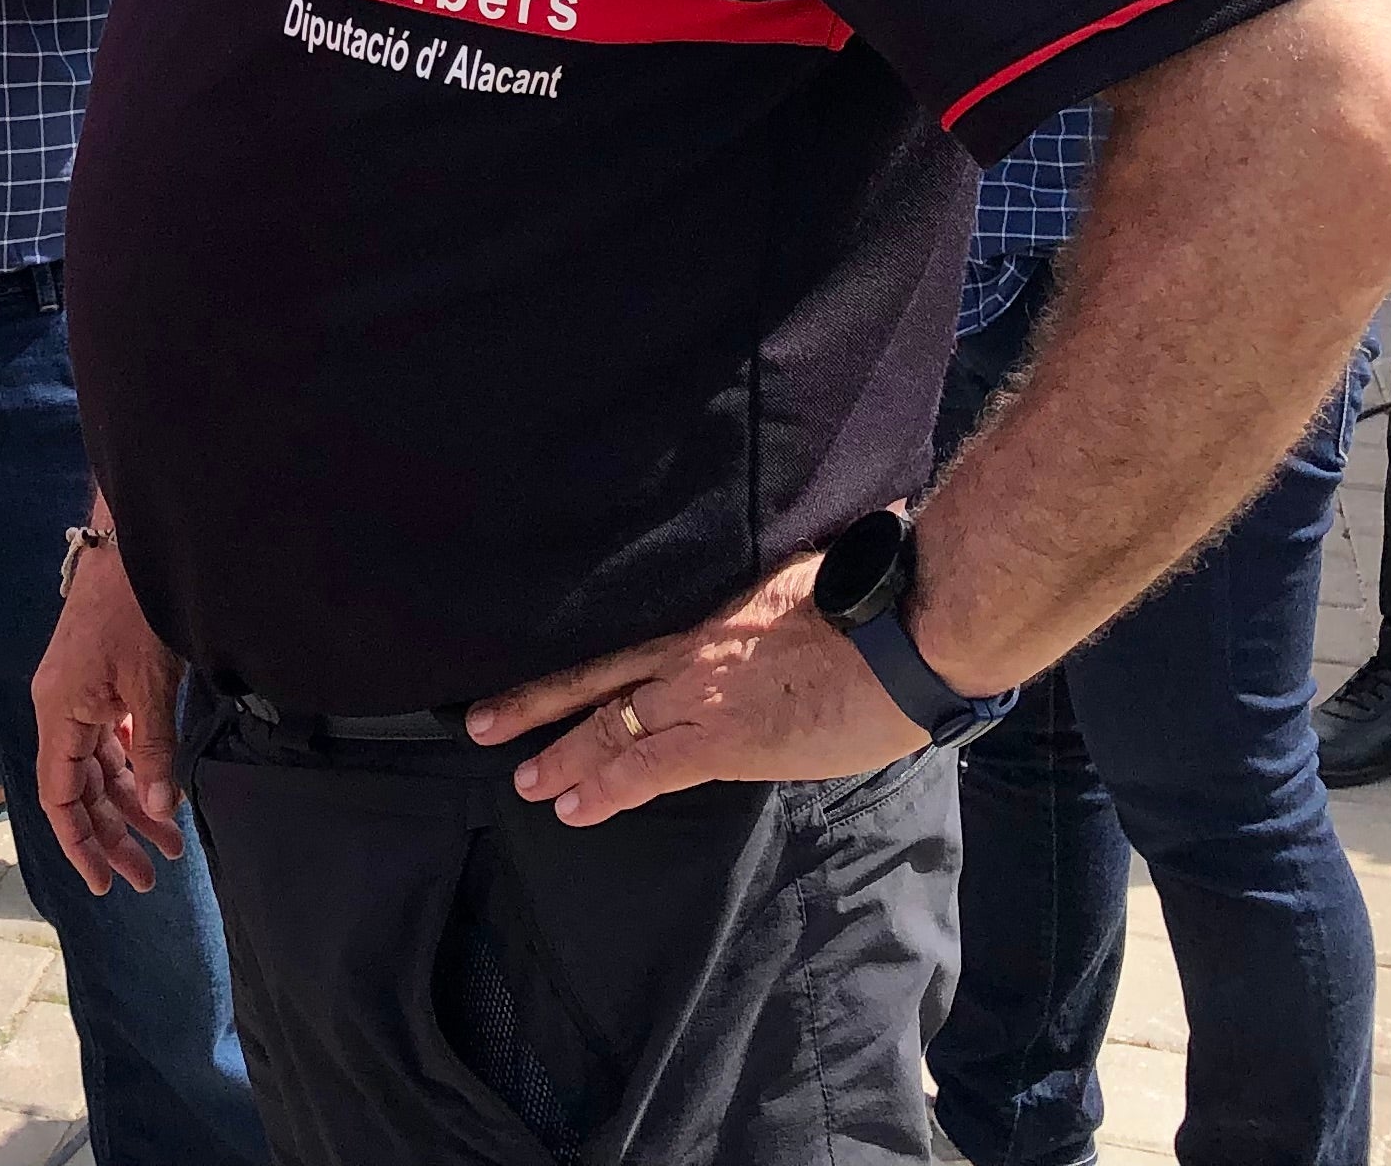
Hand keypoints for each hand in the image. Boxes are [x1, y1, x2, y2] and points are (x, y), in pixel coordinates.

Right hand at [35, 533, 187, 896]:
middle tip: (151, 876)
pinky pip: (110, 738)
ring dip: (133, 803)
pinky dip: (135, 766)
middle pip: (81, 789)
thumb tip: (163, 810)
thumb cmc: (136, 607)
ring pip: (99, 766)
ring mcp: (79, 693)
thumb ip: (153, 750)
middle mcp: (60, 708)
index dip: (80, 844)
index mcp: (59, 713)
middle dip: (114, 834)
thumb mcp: (151, 685)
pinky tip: (162, 789)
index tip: (105, 883)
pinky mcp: (98, 679)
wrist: (132, 540)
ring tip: (171, 842)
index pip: (60, 798)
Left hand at [460, 557, 925, 827]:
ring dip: (562, 756)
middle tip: (483, 723)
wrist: (907, 630)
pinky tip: (573, 808)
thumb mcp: (808, 582)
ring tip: (524, 779)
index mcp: (711, 614)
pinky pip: (647, 769)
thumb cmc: (879, 598)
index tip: (542, 673)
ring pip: (608, 726)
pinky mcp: (725, 740)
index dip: (581, 662)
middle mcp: (691, 650)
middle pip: (596, 677)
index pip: (627, 640)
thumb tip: (786, 599)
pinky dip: (605, 789)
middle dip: (538, 705)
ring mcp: (701, 695)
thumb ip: (775, 599)